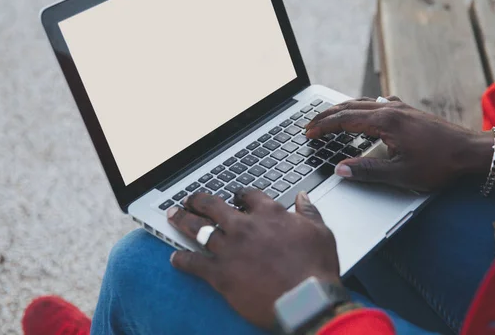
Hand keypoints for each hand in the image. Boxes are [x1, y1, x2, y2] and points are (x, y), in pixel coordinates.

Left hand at [166, 189, 340, 328]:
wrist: (306, 301)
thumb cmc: (316, 268)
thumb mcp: (320, 233)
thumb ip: (308, 212)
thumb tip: (302, 198)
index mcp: (269, 214)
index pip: (248, 195)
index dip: (239, 193)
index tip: (235, 196)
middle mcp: (245, 227)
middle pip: (214, 206)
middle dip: (198, 200)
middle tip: (189, 200)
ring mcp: (230, 249)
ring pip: (198, 229)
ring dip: (183, 221)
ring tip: (174, 216)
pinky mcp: (220, 274)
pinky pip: (194, 263)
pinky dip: (182, 260)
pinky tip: (175, 257)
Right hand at [305, 97, 494, 191]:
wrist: (472, 153)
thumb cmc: (440, 164)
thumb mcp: (401, 174)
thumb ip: (367, 171)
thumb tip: (340, 170)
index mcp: (385, 122)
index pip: (344, 120)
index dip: (323, 126)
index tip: (309, 133)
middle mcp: (390, 110)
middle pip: (349, 107)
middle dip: (326, 115)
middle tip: (310, 124)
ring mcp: (400, 108)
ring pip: (362, 103)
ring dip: (341, 109)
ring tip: (327, 117)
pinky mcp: (408, 111)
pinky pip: (376, 103)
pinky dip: (360, 107)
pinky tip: (362, 112)